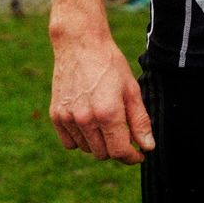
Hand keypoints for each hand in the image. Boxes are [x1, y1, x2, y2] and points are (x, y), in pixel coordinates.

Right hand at [49, 29, 153, 162]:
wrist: (80, 45)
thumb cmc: (110, 65)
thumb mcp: (132, 90)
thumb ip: (140, 121)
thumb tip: (148, 146)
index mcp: (108, 113)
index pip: (120, 151)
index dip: (132, 157)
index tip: (139, 154)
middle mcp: (85, 119)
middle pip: (103, 154)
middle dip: (117, 148)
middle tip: (124, 133)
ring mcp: (67, 118)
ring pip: (86, 149)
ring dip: (99, 143)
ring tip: (106, 121)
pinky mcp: (56, 116)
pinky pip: (69, 143)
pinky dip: (81, 139)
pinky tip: (89, 123)